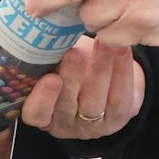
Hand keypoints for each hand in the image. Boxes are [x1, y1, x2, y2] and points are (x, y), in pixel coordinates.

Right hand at [21, 36, 142, 140]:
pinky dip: (122, 71)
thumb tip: (45, 33)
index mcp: (42, 113)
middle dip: (72, 78)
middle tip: (74, 53)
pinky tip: (121, 49)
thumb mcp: (53, 60)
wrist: (102, 72)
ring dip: (99, 70)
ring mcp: (94, 125)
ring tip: (102, 44)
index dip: (42, 99)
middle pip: (67, 106)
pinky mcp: (119, 117)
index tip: (51, 78)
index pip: (36, 114)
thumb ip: (46, 56)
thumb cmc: (68, 64)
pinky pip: (120, 97)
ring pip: (95, 102)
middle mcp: (66, 124)